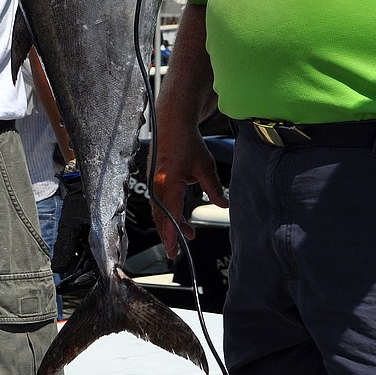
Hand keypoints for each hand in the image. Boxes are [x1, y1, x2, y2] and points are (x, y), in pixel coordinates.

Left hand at [52, 170, 97, 291]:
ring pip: (91, 264)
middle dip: (76, 278)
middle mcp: (110, 248)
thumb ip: (64, 249)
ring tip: (61, 276)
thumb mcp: (69, 226)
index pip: (94, 275)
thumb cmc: (82, 202)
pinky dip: (79, 258)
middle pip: (93, 272)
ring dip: (77, 269)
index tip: (62, 288)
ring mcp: (106, 243)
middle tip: (59, 286)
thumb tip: (58, 270)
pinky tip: (68, 261)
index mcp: (107, 247)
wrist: (87, 183)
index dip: (77, 283)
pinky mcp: (100, 238)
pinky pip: (91, 254)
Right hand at [151, 128, 227, 259]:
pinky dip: (167, 212)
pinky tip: (179, 216)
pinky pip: (158, 202)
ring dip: (171, 223)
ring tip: (187, 232)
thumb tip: (222, 204)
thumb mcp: (205, 166)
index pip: (169, 215)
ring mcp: (153, 182)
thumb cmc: (186, 141)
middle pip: (160, 217)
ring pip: (159, 211)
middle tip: (176, 250)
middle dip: (169, 234)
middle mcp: (157, 185)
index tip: (173, 249)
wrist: (172, 124)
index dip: (171, 234)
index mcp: (168, 183)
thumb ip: (213, 188)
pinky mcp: (154, 179)